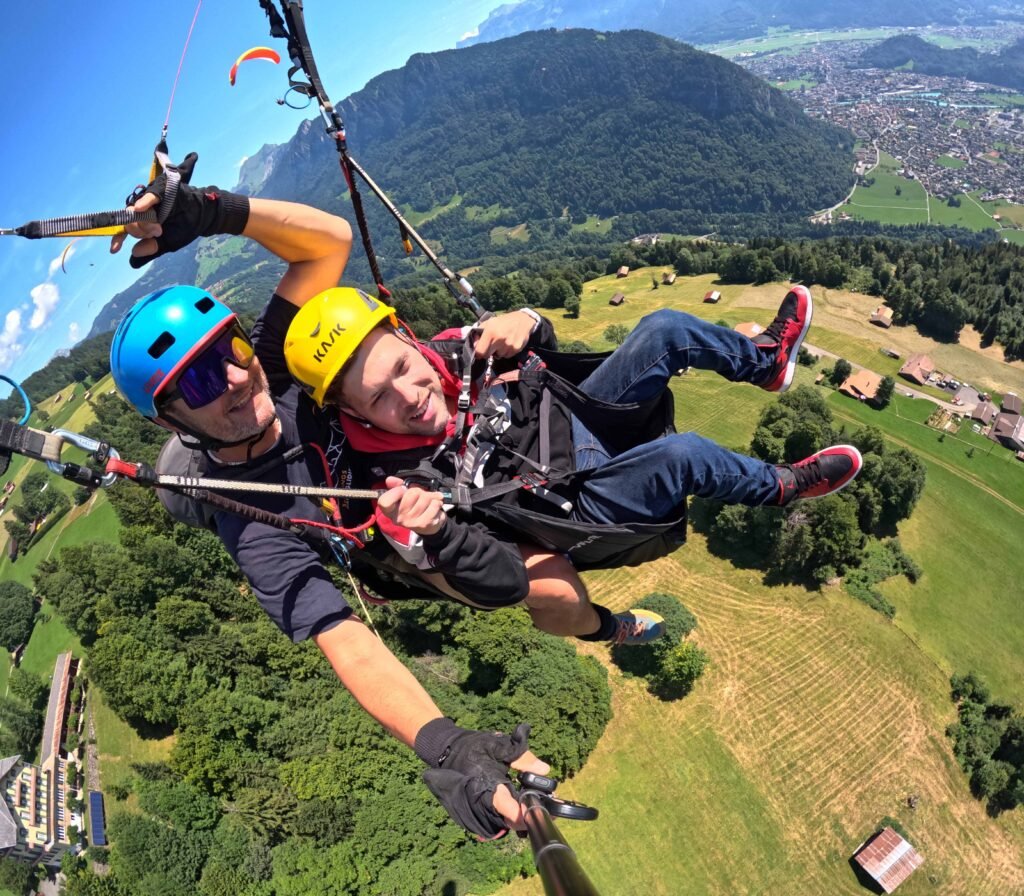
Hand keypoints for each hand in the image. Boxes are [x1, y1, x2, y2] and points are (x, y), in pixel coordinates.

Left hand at [110, 151, 247, 268]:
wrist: (204, 218)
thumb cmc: (186, 228)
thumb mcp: (168, 243)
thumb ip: (152, 248)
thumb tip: (133, 253)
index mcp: (144, 222)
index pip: (126, 230)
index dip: (119, 239)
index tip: (114, 250)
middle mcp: (143, 210)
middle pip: (130, 222)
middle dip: (141, 232)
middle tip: (158, 232)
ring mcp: (149, 200)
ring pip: (137, 212)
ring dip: (146, 224)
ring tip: (159, 228)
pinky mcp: (160, 191)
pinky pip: (150, 196)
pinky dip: (145, 202)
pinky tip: (141, 208)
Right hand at [376, 476, 446, 535]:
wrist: (427, 526)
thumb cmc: (414, 506)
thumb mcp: (404, 494)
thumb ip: (396, 485)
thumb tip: (390, 479)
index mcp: (389, 510)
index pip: (385, 501)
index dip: (396, 492)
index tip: (403, 489)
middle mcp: (398, 519)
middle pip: (411, 494)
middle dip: (419, 491)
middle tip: (420, 495)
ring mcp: (412, 523)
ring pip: (425, 498)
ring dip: (430, 496)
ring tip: (428, 501)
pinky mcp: (425, 524)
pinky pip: (435, 504)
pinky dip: (437, 502)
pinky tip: (434, 507)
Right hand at [417, 720, 551, 838]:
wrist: (447, 750)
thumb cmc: (474, 747)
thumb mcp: (500, 747)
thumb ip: (523, 758)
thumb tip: (545, 769)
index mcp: (489, 790)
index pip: (512, 813)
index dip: (529, 814)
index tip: (544, 808)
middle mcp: (481, 807)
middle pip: (511, 822)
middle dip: (528, 815)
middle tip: (546, 803)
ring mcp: (475, 813)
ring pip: (503, 823)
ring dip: (518, 815)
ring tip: (532, 799)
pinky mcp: (472, 815)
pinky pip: (494, 819)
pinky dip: (507, 813)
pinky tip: (516, 800)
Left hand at [473, 310, 536, 358]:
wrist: (522, 320)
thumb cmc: (503, 321)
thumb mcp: (488, 323)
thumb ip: (478, 333)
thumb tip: (473, 345)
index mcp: (490, 332)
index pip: (480, 351)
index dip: (478, 353)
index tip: (480, 351)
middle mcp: (499, 339)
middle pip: (488, 355)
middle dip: (488, 352)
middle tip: (492, 344)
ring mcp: (509, 345)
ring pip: (498, 356)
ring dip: (498, 352)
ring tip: (502, 342)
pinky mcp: (516, 349)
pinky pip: (507, 356)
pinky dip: (506, 352)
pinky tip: (509, 343)